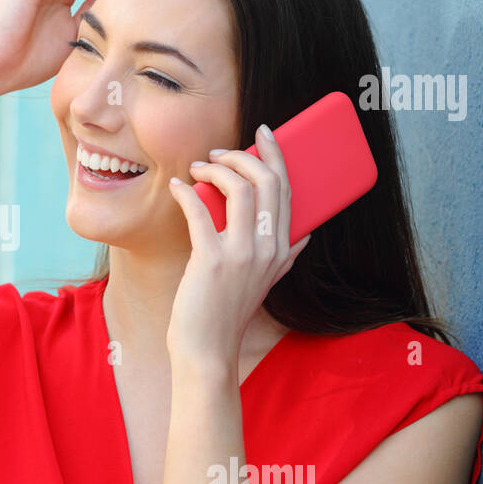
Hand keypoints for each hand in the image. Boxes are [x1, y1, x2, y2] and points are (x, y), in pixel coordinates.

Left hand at [165, 125, 311, 369]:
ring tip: (196, 168)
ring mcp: (242, 254)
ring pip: (240, 189)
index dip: (276, 155)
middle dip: (242, 156)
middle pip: (267, 181)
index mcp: (282, 249)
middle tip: (217, 153)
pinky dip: (187, 192)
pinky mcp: (211, 260)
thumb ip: (285, 258)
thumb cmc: (227, 313)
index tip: (263, 133)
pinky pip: (200, 211)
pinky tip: (178, 187)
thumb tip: (305, 236)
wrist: (207, 349)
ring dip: (215, 169)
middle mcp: (268, 249)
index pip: (287, 189)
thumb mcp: (266, 283)